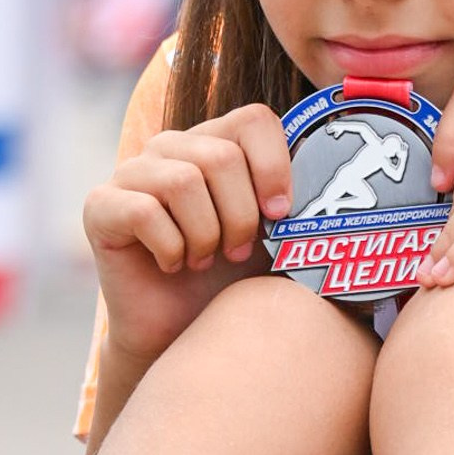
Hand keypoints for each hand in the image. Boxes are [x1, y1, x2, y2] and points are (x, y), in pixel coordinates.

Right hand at [82, 104, 291, 365]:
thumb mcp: (277, 239)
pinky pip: (145, 211)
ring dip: (205, 235)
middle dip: (240, 216)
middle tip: (236, 252)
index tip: (280, 216)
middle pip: (220, 155)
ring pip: (183, 181)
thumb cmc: (232, 283)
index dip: (274, 166)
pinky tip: (173, 266)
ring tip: (204, 260)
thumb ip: (305, 206)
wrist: (182, 335)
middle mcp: (171, 147)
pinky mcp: (100, 206)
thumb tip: (352, 191)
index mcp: (216, 143)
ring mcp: (131, 173)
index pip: (253, 119)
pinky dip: (171, 249)